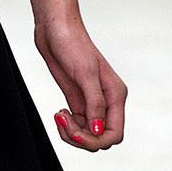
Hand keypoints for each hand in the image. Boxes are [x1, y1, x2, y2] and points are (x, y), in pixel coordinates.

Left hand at [34, 16, 126, 151]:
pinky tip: (58, 113)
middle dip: (81, 138)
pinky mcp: (78, 100)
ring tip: (59, 115)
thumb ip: (94, 104)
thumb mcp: (85, 74)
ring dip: (72, 133)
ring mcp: (92, 102)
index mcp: (116, 96)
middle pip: (101, 138)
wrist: (56, 29)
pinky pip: (77, 125)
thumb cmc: (73, 45)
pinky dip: (67, 126)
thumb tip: (97, 130)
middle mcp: (107, 101)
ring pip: (88, 134)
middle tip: (63, 121)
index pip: (114, 134)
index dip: (95, 140)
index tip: (75, 131)